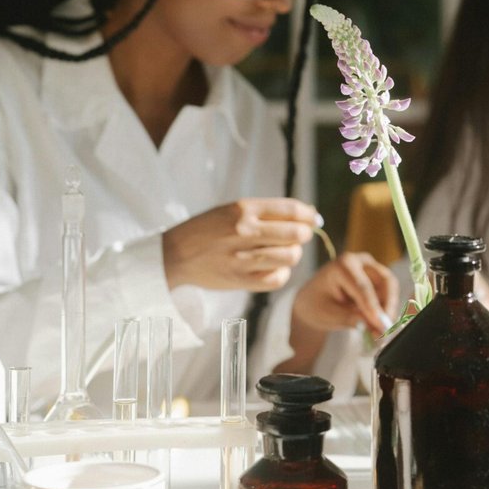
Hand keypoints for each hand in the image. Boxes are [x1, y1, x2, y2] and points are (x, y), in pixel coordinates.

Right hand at [162, 198, 316, 291]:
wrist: (175, 254)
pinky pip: (277, 279)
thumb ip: (265, 212)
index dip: (308, 215)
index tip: (314, 219)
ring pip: (290, 257)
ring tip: (284, 252)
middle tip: (300, 237)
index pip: (290, 210)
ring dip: (293, 254)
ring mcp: (242, 258)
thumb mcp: (231, 209)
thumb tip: (307, 217)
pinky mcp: (240, 280)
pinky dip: (282, 273)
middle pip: (295, 234)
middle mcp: (244, 231)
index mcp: (243, 208)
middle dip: (304, 235)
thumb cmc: (208, 229)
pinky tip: (274, 268)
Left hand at [292, 252, 399, 338]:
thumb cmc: (316, 306)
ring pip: (390, 288)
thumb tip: (373, 325)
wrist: (313, 302)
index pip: (363, 287)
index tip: (381, 326)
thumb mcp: (328, 315)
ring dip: (389, 310)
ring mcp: (371, 268)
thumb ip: (350, 318)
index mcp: (343, 265)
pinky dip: (387, 310)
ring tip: (379, 332)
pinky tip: (378, 325)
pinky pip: (389, 294)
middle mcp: (360, 261)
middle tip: (385, 329)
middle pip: (385, 281)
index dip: (374, 307)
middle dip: (388, 306)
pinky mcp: (378, 278)